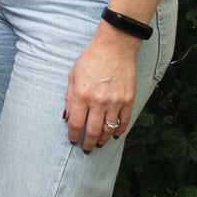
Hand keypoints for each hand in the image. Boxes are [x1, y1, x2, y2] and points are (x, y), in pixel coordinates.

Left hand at [65, 26, 139, 152]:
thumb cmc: (90, 59)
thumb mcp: (73, 76)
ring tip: (97, 143)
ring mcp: (115, 101)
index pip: (76, 124)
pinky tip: (113, 135)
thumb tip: (67, 117)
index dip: (73, 136)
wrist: (115, 47)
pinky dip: (118, 131)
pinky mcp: (128, 100)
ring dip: (102, 139)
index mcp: (82, 95)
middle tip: (86, 149)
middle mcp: (98, 101)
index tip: (73, 141)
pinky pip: (124, 122)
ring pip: (108, 129)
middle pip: (92, 131)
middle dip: (87, 143)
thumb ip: (70, 98)